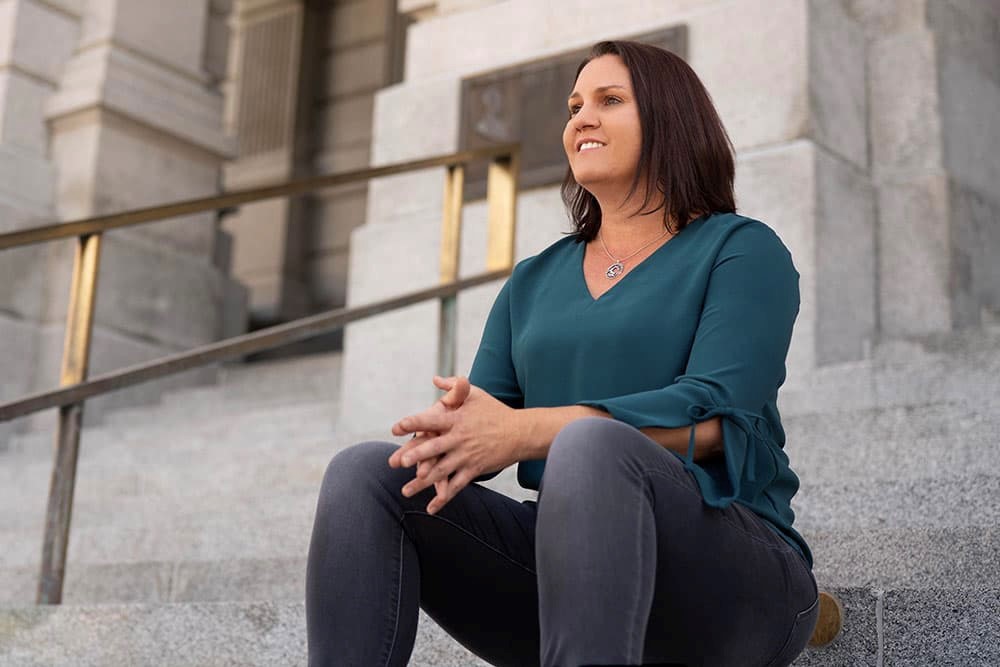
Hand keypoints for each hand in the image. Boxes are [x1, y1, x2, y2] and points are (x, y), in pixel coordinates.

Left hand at [389, 376, 520, 513]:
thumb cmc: (495, 411)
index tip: (396, 428)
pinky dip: (443, 498)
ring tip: (405, 491)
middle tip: (399, 462)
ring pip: (441, 471)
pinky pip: (456, 486)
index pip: (431, 421)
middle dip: (417, 456)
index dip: (413, 424)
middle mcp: (459, 439)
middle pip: (434, 448)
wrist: (520, 432)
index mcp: (456, 419)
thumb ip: (453, 386)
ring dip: (423, 482)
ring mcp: (467, 456)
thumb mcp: (475, 394)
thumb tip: (435, 380)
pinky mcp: (474, 469)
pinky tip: (431, 508)